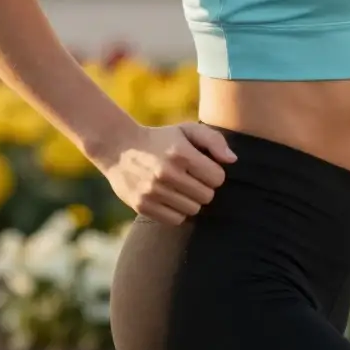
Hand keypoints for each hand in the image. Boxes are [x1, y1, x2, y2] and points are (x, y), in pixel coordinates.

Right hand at [91, 122, 236, 224]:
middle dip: (203, 188)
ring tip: (180, 188)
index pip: (218, 178)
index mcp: (181, 153)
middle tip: (191, 179)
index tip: (203, 168)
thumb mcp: (186, 130)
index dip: (214, 174)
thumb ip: (213, 140)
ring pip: (193, 209)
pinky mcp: (142, 205)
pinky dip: (176, 211)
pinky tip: (169, 198)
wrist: (118, 147)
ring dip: (190, 200)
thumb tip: (232, 160)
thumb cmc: (161, 139)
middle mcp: (166, 173)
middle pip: (207, 196)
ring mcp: (153, 191)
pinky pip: (175, 219)